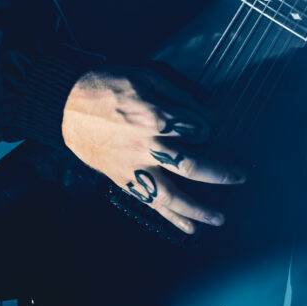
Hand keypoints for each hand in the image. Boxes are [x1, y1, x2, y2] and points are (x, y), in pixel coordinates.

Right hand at [61, 69, 244, 233]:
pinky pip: (151, 203)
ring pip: (174, 194)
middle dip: (220, 172)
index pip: (198, 128)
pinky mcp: (124, 180)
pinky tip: (190, 228)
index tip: (212, 128)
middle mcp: (148, 146)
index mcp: (156, 117)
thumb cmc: (107, 86)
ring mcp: (135, 167)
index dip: (210, 127)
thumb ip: (177, 95)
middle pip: (192, 165)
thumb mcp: (145, 76)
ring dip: (200, 209)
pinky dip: (171, 217)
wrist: (66, 105)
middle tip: (240, 176)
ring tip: (220, 218)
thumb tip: (206, 112)